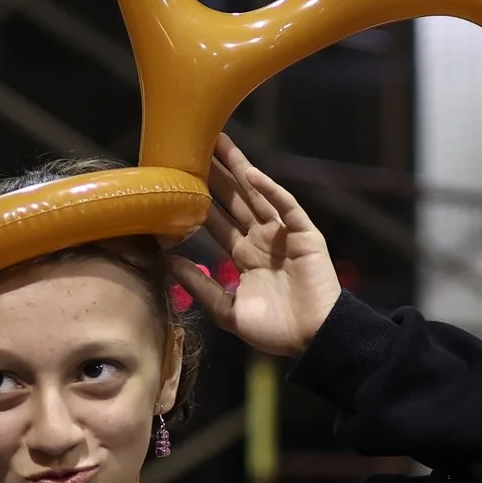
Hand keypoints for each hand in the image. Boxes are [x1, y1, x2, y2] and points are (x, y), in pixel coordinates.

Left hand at [175, 134, 343, 359]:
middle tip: (193, 145)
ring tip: (218, 142)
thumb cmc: (275, 331)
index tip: (177, 181)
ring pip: (257, 194)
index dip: (198, 200)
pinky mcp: (304, 234)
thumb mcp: (228, 310)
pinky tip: (251, 174)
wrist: (313, 339)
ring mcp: (283, 234)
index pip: (217, 221)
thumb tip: (168, 262)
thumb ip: (201, 285)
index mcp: (244, 257)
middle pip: (234, 200)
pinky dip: (271, 190)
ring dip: (239, 169)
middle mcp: (261, 240)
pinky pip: (286, 207)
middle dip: (215, 174)